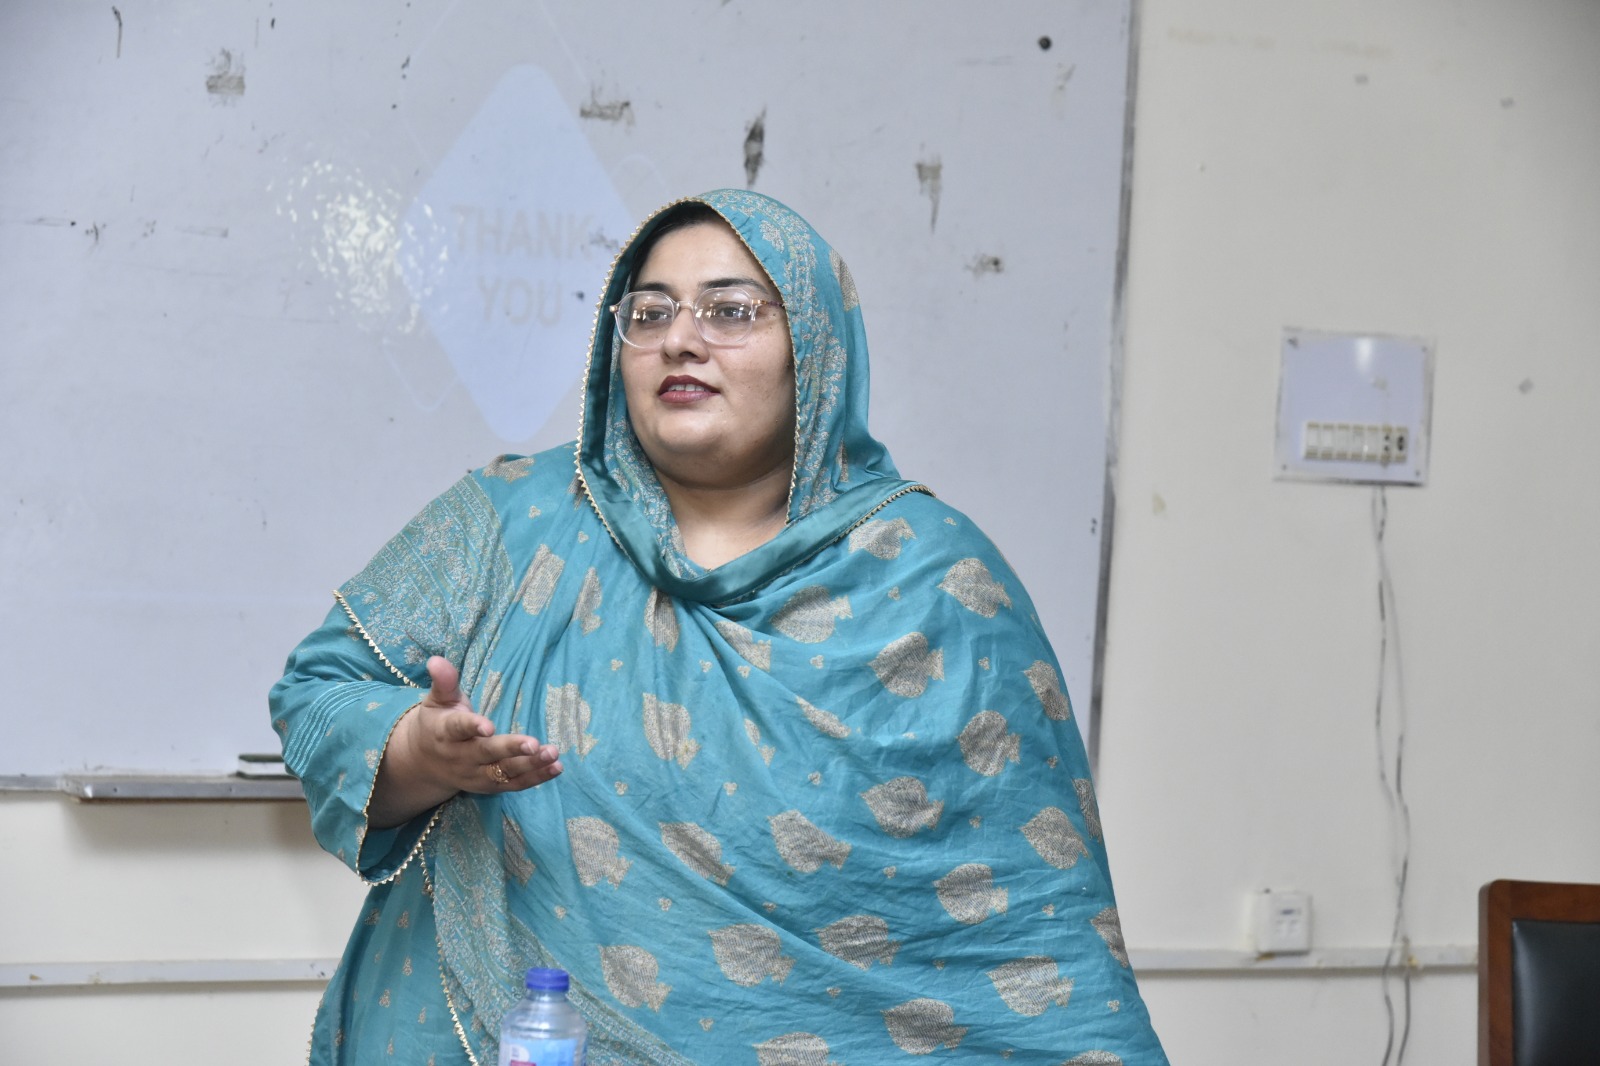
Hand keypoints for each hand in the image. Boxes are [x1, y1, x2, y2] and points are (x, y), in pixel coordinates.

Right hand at [369, 656, 562, 827]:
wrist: (424, 763)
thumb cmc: (437, 722)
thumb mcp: (437, 700)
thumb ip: (444, 681)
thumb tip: (436, 660)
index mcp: (446, 733)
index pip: (459, 729)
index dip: (473, 727)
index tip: (489, 726)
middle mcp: (461, 757)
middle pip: (487, 753)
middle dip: (511, 749)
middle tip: (534, 744)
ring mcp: (476, 774)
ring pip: (504, 772)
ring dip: (530, 765)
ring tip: (552, 754)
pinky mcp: (490, 786)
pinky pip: (514, 784)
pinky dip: (536, 778)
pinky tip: (556, 768)